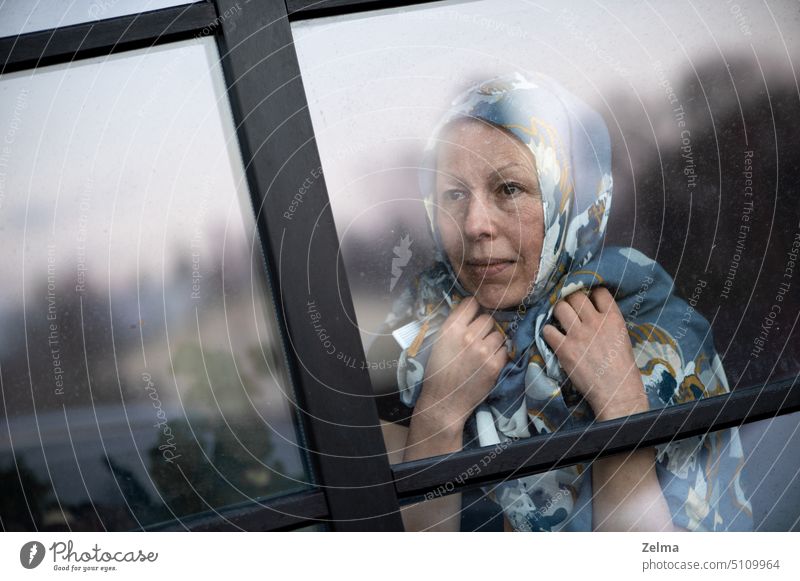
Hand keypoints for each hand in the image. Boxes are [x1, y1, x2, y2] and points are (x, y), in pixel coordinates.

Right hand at [416, 296, 508, 433]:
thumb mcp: (439, 342)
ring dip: (493, 341)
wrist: (444, 401)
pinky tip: (488, 362)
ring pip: (498, 334)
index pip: (471, 303)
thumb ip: (455, 325)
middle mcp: (468, 336)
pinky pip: (505, 350)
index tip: (473, 316)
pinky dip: (499, 355)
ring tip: (482, 352)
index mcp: (451, 328)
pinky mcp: (495, 365)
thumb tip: (472, 311)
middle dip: (484, 327)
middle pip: (488, 318)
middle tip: (477, 339)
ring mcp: (483, 351)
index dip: (473, 309)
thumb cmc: (438, 371)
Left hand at [542, 287, 647, 420]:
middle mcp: (595, 322)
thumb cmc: (622, 368)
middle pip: (575, 296)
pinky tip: (553, 337)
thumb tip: (591, 311)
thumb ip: (607, 322)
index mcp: (613, 319)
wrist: (617, 393)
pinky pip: (547, 330)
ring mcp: (578, 335)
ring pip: (560, 307)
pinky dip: (548, 332)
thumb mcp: (622, 337)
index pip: (599, 292)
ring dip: (557, 312)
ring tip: (559, 320)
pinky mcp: (564, 349)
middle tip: (569, 308)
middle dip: (570, 299)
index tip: (587, 299)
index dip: (591, 293)